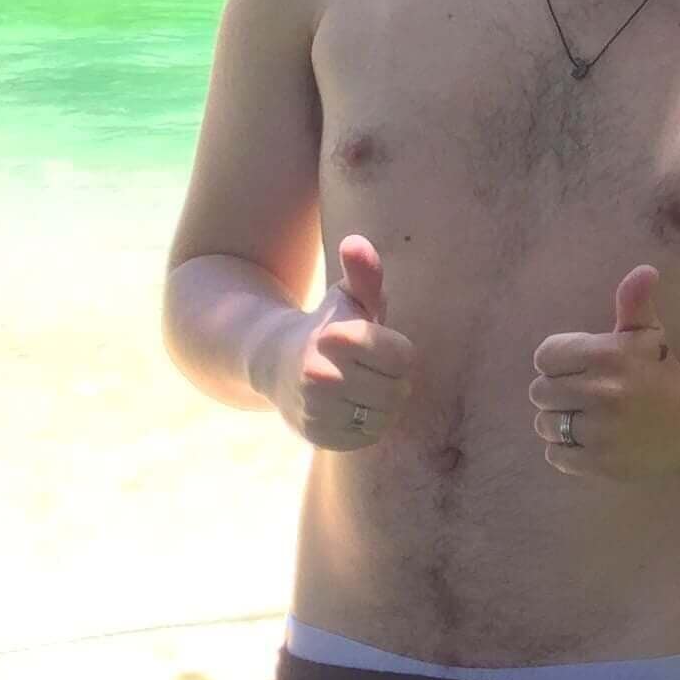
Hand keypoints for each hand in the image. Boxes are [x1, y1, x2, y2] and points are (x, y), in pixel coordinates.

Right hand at [282, 235, 415, 450]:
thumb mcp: (349, 297)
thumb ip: (364, 273)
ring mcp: (317, 411)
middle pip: (398, 389)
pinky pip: (368, 436)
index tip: (375, 344)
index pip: (403, 358)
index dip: (395, 351)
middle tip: (368, 368)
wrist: (276, 363)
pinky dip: (366, 424)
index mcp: (334, 338)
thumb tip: (356, 243)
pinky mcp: (318, 437)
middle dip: (390, 378)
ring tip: (358, 386)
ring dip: (381, 402)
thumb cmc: (330, 326)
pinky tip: (348, 407)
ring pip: (385, 415)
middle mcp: (320, 376)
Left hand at [530, 266, 679, 480]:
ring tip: (587, 421)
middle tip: (584, 397)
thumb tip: (644, 270)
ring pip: (545, 425)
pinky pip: (556, 456)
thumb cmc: (663, 374)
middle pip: (540, 392)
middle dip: (558, 394)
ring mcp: (601, 431)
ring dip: (560, 423)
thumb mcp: (648, 335)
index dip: (559, 364)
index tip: (581, 370)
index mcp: (607, 355)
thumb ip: (634, 303)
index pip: (545, 357)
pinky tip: (590, 441)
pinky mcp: (601, 463)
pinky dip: (566, 451)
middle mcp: (603, 392)